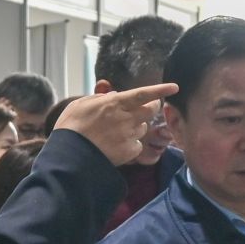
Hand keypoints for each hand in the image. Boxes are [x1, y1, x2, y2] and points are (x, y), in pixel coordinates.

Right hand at [55, 83, 179, 166]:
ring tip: (117, 131)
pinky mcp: (128, 152)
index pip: (143, 94)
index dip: (160, 90)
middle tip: (144, 109)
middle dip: (151, 108)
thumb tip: (114, 96)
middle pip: (150, 111)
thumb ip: (100, 98)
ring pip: (143, 128)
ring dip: (136, 126)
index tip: (175, 87)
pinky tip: (116, 145)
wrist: (69, 156)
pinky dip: (130, 144)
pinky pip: (137, 145)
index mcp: (115, 104)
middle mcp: (125, 118)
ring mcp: (128, 136)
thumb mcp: (81, 104)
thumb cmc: (71, 127)